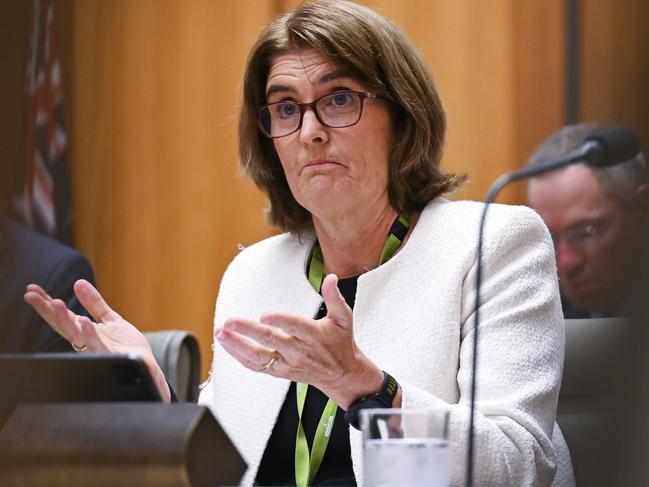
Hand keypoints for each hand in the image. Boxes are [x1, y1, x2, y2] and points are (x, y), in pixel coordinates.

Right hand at [24, 279, 170, 402]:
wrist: (145, 366)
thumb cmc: (125, 346)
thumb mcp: (110, 319)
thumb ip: (94, 303)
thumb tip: (78, 282)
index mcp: (84, 332)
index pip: (62, 316)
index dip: (47, 304)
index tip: (32, 290)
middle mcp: (86, 341)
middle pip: (62, 324)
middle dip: (47, 310)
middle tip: (31, 295)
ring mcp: (96, 348)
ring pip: (76, 335)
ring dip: (64, 320)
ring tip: (55, 303)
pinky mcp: (110, 355)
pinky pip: (96, 345)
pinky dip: (89, 334)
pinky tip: (83, 322)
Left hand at [216, 273, 383, 408]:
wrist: (342, 375)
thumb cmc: (340, 343)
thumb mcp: (344, 318)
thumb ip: (335, 297)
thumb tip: (331, 278)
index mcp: (314, 336)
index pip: (295, 327)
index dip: (280, 321)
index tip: (264, 315)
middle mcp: (298, 351)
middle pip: (271, 341)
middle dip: (248, 331)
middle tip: (230, 322)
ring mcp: (287, 363)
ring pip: (258, 357)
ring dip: (237, 345)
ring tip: (221, 332)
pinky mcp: (279, 371)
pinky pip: (256, 366)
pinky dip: (239, 356)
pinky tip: (226, 344)